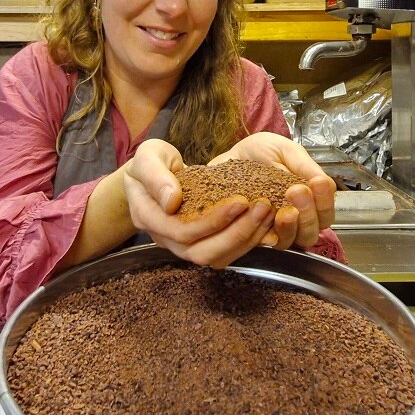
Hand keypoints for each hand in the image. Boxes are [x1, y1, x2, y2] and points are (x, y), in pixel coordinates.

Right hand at [122, 139, 276, 268]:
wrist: (152, 175)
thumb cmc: (151, 163)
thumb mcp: (147, 157)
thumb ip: (154, 175)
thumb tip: (171, 200)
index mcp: (148, 218)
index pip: (181, 231)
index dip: (212, 220)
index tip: (240, 201)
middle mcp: (165, 240)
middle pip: (202, 252)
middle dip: (236, 232)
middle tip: (262, 207)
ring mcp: (182, 246)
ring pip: (216, 258)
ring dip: (245, 239)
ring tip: (267, 213)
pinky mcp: (200, 245)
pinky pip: (225, 254)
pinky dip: (247, 241)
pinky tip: (264, 223)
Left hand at [209, 132, 335, 250]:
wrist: (229, 157)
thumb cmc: (260, 153)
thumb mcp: (286, 151)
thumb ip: (304, 166)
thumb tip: (323, 182)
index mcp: (309, 197)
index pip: (326, 209)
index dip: (325, 199)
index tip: (317, 183)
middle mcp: (297, 218)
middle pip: (314, 230)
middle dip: (309, 213)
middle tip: (296, 191)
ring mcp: (277, 229)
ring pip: (295, 240)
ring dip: (292, 226)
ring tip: (284, 210)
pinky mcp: (257, 235)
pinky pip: (269, 243)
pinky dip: (269, 234)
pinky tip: (265, 220)